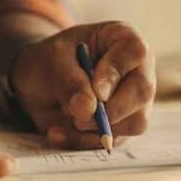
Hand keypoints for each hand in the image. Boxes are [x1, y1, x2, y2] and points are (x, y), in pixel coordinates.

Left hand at [10, 22, 155, 148]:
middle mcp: (137, 69)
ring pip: (136, 122)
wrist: (38, 84)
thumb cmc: (49, 61)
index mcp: (122, 39)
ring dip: (97, 129)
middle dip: (109, 109)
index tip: (94, 90)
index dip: (115, 72)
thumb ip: (69, 82)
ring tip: (66, 118)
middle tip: (77, 115)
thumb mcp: (50, 63)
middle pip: (142, 92)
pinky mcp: (124, 124)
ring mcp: (134, 99)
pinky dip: (84, 141)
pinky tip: (58, 132)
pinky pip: (115, 140)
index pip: (135, 51)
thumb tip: (88, 111)